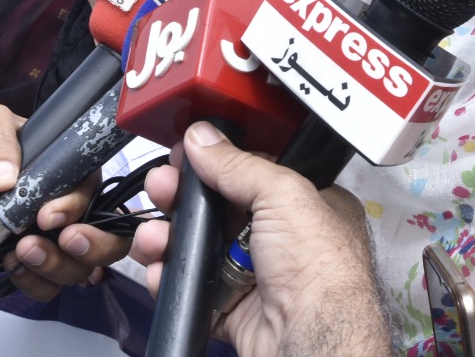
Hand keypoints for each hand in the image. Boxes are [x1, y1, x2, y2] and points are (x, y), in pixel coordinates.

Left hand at [0, 104, 128, 299]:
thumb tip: (4, 177)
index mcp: (71, 170)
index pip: (95, 193)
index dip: (79, 208)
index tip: (48, 216)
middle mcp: (71, 208)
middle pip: (107, 239)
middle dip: (90, 247)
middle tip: (56, 242)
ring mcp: (53, 240)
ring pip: (79, 267)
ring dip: (55, 266)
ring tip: (20, 252)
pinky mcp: (31, 263)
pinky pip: (49, 287)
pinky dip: (35, 283)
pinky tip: (12, 266)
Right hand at [131, 123, 393, 356]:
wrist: (310, 340)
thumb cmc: (321, 271)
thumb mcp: (282, 195)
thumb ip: (237, 165)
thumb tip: (203, 138)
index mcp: (307, 206)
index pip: (254, 174)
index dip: (218, 163)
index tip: (187, 155)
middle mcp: (284, 241)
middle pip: (221, 211)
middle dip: (184, 200)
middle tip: (161, 188)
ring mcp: (259, 278)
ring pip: (202, 250)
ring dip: (171, 238)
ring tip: (153, 236)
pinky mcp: (236, 310)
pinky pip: (195, 288)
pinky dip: (173, 279)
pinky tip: (160, 269)